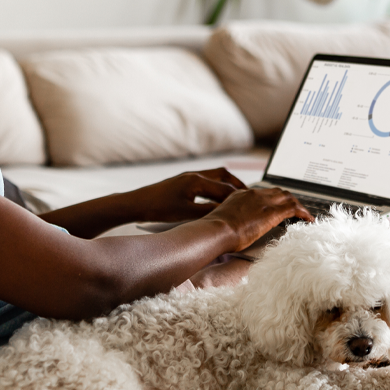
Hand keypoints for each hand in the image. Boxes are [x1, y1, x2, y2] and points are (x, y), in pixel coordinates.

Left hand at [124, 168, 247, 222]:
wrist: (138, 203)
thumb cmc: (158, 208)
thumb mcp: (186, 214)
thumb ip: (207, 213)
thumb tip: (226, 215)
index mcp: (196, 181)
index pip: (225, 189)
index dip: (239, 198)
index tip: (251, 205)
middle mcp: (194, 175)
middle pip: (223, 176)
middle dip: (237, 185)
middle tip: (250, 196)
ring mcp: (188, 177)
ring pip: (215, 176)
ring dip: (227, 184)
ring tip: (237, 196)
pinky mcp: (183, 182)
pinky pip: (206, 180)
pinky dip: (216, 187)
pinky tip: (217, 197)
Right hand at [204, 186, 313, 251]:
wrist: (216, 230)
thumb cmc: (215, 231)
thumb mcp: (223, 220)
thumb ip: (232, 219)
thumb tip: (234, 228)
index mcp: (241, 194)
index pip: (263, 193)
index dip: (274, 199)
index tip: (278, 207)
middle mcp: (254, 194)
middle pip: (278, 192)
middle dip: (288, 200)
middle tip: (295, 211)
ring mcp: (263, 201)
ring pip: (288, 197)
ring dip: (297, 205)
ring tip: (304, 215)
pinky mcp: (271, 212)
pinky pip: (294, 208)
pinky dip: (303, 212)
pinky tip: (308, 220)